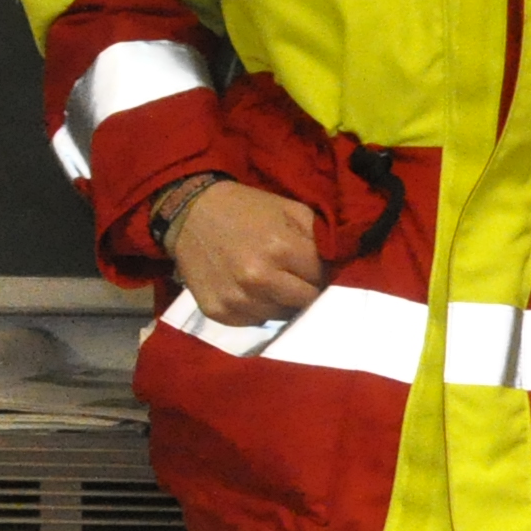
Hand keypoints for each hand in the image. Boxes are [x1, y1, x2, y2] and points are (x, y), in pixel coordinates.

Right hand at [165, 180, 325, 327]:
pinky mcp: (218, 312)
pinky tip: (251, 291)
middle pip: (305, 303)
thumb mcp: (290, 209)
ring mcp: (237, 299)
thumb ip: (320, 237)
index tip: (315, 268)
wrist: (189, 212)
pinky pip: (254, 322)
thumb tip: (341, 265)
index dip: (321, 273)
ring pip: (281, 316)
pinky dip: (257, 310)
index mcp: (280, 248)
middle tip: (297, 278)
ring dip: (282, 303)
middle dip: (306, 290)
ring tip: (273, 283)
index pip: (322, 279)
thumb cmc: (247, 209)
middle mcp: (258, 279)